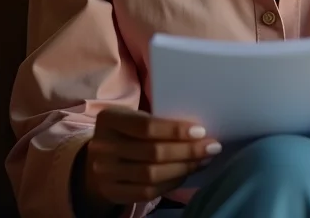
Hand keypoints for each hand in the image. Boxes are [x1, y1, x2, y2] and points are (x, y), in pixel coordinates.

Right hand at [79, 108, 221, 209]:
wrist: (97, 159)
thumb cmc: (126, 131)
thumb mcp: (133, 116)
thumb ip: (157, 120)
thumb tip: (198, 129)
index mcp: (109, 119)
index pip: (146, 127)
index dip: (175, 130)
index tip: (201, 131)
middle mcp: (103, 147)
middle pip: (152, 153)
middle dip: (187, 151)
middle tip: (212, 147)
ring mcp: (105, 173)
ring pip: (151, 175)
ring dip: (184, 167)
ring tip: (204, 160)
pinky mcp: (112, 192)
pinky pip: (147, 192)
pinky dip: (171, 182)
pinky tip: (186, 173)